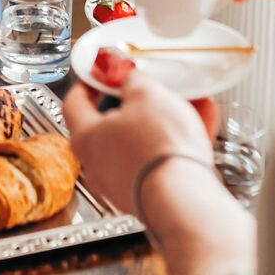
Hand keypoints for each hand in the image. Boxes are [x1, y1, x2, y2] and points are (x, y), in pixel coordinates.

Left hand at [63, 74, 218, 217]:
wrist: (183, 199)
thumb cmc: (159, 150)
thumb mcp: (147, 95)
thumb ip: (133, 80)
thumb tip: (129, 78)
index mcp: (86, 137)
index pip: (75, 102)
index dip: (90, 83)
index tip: (103, 75)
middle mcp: (98, 164)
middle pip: (112, 124)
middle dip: (137, 102)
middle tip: (151, 88)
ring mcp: (122, 183)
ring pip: (141, 142)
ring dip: (162, 121)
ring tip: (187, 104)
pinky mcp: (148, 195)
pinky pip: (159, 160)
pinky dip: (175, 142)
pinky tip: (199, 127)